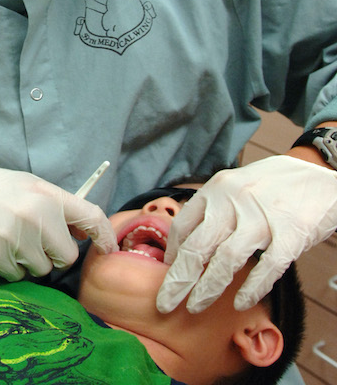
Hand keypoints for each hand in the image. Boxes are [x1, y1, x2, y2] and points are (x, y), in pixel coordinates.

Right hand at [0, 161, 118, 280]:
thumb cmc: (0, 190)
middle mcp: (34, 216)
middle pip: (67, 257)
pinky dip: (10, 267)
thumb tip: (87, 237)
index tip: (109, 249)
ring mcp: (13, 239)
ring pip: (41, 271)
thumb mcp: (34, 187)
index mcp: (47, 195)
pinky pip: (17, 277)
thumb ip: (61, 210)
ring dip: (31, 262)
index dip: (105, 236)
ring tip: (13, 239)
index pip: (90, 218)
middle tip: (36, 239)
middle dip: (55, 253)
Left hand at [156, 155, 336, 313]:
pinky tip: (240, 303)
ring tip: (195, 306)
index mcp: (218, 188)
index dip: (172, 252)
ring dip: (207, 288)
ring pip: (227, 259)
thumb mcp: (235, 186)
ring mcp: (263, 217)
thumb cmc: (273, 184)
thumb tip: (188, 242)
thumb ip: (214, 209)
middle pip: (198, 246)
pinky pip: (267, 267)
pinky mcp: (291, 233)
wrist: (317, 175)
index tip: (168, 271)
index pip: (184, 224)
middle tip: (165, 302)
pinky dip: (252, 288)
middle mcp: (235, 200)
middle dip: (178, 279)